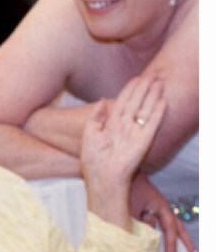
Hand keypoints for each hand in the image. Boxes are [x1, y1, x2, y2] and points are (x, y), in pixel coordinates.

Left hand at [79, 72, 165, 226]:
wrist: (103, 176)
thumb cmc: (93, 160)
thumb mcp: (89, 134)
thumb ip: (96, 117)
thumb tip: (101, 101)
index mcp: (112, 125)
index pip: (122, 103)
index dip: (129, 90)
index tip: (136, 78)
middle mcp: (125, 127)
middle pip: (136, 103)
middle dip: (144, 88)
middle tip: (152, 75)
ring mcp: (136, 132)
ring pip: (146, 109)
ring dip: (153, 95)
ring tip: (159, 82)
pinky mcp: (145, 140)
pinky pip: (153, 122)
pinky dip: (158, 111)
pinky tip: (163, 100)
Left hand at [128, 170, 196, 251]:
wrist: (126, 174)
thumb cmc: (128, 190)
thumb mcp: (131, 208)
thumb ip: (140, 223)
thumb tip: (151, 234)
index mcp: (161, 208)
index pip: (170, 230)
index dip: (171, 246)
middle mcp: (165, 210)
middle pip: (180, 229)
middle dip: (187, 244)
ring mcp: (162, 210)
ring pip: (176, 227)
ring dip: (182, 240)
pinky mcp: (156, 211)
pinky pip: (166, 226)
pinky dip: (170, 236)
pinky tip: (171, 245)